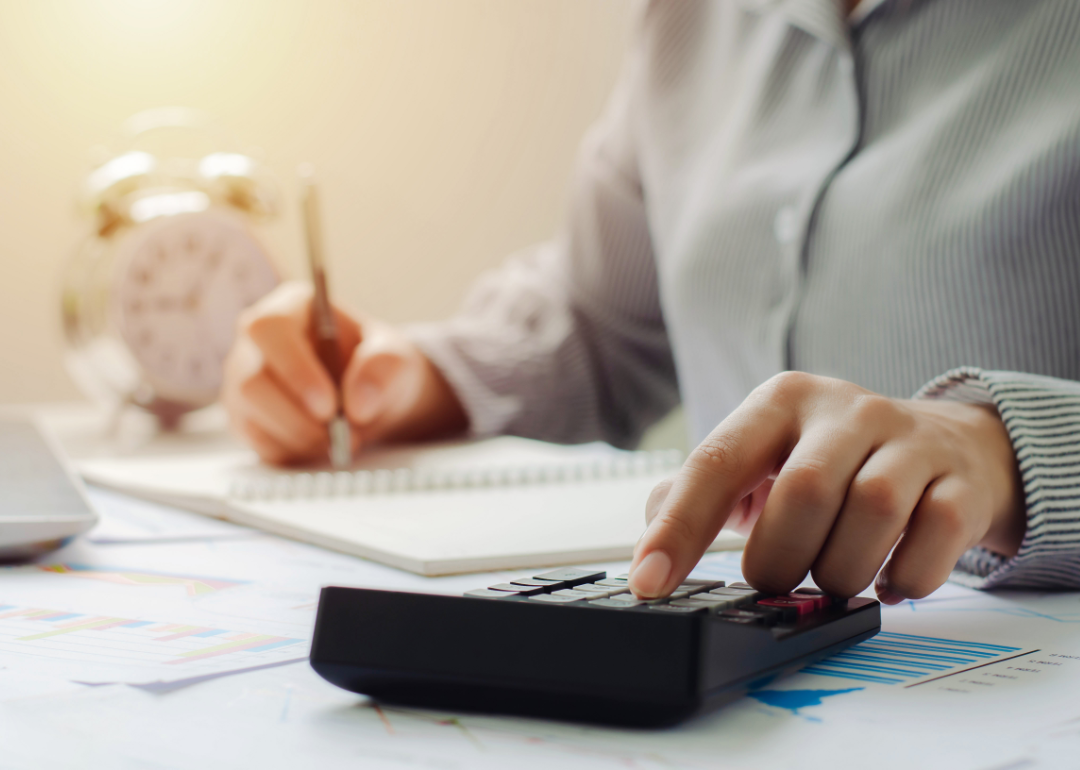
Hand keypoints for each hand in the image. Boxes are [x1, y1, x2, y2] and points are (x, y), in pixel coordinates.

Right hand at [222, 281, 467, 464]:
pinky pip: (258, 443)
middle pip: (251, 380)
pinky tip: (324, 445)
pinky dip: (295, 452)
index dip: (293, 369)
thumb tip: (358, 405)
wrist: (377, 397)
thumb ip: (383, 369)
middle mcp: (258, 343)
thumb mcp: (397, 359)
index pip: (269, 328)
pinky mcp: (247, 419)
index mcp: (292, 308)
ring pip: (250, 416)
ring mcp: (246, 381)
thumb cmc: (380, 366)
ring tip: (343, 442)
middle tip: (343, 435)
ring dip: (300, 437)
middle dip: (299, 417)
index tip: (329, 406)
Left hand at [629, 372, 1025, 603]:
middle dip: (778, 558)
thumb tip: (653, 536)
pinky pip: (933, 539)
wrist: (950, 446)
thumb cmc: (834, 460)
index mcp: (780, 402)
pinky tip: (887, 580)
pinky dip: (904, 578)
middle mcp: (845, 410)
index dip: (680, 528)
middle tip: (775, 579)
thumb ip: (700, 491)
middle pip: (801, 493)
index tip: (650, 582)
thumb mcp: (762, 457)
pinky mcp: (960, 482)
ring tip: (832, 577)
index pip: (717, 462)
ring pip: (872, 511)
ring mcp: (910, 441)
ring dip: (841, 570)